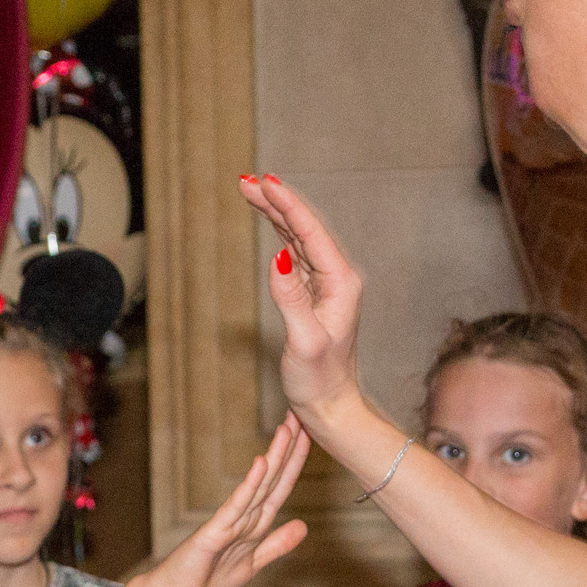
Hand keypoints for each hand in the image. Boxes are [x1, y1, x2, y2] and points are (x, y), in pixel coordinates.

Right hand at [125, 414, 311, 586]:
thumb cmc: (207, 581)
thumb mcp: (252, 564)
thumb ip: (276, 545)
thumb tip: (303, 526)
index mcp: (255, 525)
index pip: (280, 487)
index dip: (296, 462)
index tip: (309, 435)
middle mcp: (244, 517)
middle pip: (272, 478)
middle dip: (288, 448)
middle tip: (300, 414)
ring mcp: (229, 522)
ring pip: (258, 486)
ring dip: (274, 458)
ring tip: (286, 429)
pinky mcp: (214, 532)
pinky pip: (236, 506)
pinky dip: (250, 486)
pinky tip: (261, 465)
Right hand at [240, 172, 367, 428]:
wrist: (330, 405)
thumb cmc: (319, 379)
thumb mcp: (303, 340)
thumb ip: (291, 297)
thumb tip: (279, 256)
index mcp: (340, 283)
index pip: (310, 232)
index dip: (286, 204)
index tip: (264, 182)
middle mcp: (336, 278)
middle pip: (304, 228)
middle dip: (276, 202)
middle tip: (246, 181)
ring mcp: (325, 285)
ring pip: (298, 238)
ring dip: (275, 214)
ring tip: (251, 191)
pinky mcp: (312, 295)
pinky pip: (295, 254)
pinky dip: (279, 234)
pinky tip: (270, 220)